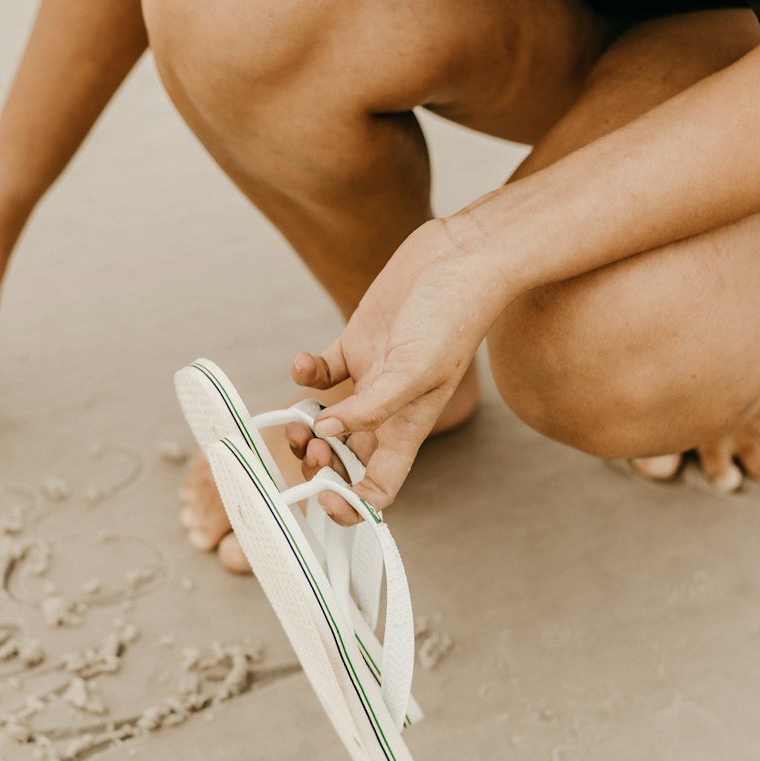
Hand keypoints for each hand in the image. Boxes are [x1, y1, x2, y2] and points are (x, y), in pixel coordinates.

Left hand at [291, 217, 510, 520]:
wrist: (461, 256)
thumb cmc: (453, 316)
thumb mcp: (414, 370)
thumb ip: (370, 407)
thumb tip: (326, 432)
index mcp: (409, 426)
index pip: (380, 486)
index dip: (352, 504)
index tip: (325, 500)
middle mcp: (388, 408)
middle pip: (346, 457)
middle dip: (320, 463)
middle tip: (308, 445)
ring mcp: (371, 376)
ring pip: (328, 419)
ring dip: (306, 425)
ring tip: (297, 418)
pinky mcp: (357, 344)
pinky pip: (322, 373)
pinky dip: (305, 374)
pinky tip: (304, 363)